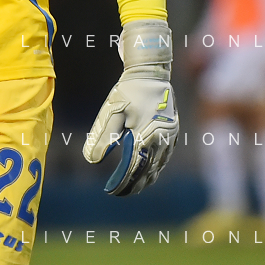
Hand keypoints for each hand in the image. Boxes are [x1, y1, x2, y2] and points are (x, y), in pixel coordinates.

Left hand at [82, 18, 178, 195]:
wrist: (150, 71)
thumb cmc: (128, 90)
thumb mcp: (111, 110)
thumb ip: (102, 136)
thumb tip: (91, 160)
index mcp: (148, 133)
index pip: (135, 166)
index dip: (124, 181)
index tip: (111, 191)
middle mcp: (163, 137)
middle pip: (149, 169)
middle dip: (135, 183)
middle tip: (120, 193)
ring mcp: (171, 135)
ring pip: (159, 164)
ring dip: (147, 177)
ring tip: (133, 187)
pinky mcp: (173, 131)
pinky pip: (165, 155)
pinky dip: (155, 166)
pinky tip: (147, 171)